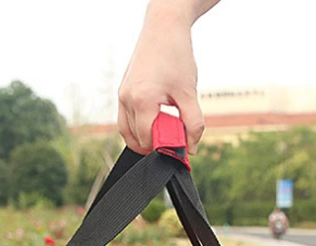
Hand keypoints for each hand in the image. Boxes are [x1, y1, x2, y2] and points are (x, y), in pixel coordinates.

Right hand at [117, 4, 205, 154]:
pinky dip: (138, 127)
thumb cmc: (176, 55)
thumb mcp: (189, 93)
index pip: (147, 140)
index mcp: (142, 100)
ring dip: (144, 137)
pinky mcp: (122, 92)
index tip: (179, 144)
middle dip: (154, 143)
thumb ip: (193, 123)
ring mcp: (122, 96)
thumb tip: (191, 148)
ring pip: (127, 132)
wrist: (163, 27)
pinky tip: (155, 121)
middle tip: (173, 136)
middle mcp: (127, 99)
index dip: (164, 147)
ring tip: (164, 129)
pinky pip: (125, 120)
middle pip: (135, 139)